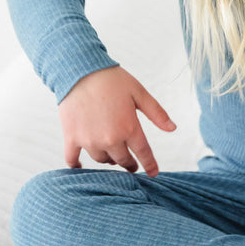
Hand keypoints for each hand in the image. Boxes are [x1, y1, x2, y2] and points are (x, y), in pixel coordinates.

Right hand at [58, 66, 174, 176]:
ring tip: (112, 153)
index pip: (143, 153)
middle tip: (131, 164)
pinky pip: (72, 159)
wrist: (80, 71)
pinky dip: (76, 165)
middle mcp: (110, 138)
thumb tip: (173, 128)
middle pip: (122, 160)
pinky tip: (80, 166)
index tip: (153, 173)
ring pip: (102, 159)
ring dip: (108, 159)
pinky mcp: (71, 137)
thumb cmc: (113, 81)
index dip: (150, 165)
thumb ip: (157, 113)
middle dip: (129, 163)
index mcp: (129, 128)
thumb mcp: (140, 94)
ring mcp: (89, 140)